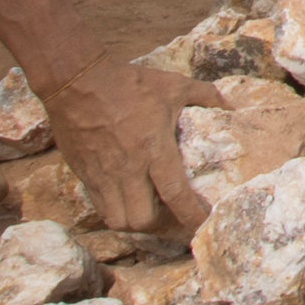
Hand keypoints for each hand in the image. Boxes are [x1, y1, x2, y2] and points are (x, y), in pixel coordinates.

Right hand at [41, 58, 214, 231]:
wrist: (76, 80)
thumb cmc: (128, 82)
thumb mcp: (172, 84)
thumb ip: (204, 95)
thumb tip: (228, 105)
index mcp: (154, 149)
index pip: (176, 195)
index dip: (193, 216)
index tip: (204, 224)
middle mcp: (128, 168)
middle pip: (143, 220)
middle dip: (159, 224)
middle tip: (169, 212)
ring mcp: (102, 174)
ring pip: (117, 220)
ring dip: (134, 221)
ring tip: (145, 208)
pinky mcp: (83, 173)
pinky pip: (99, 207)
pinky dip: (113, 210)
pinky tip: (124, 197)